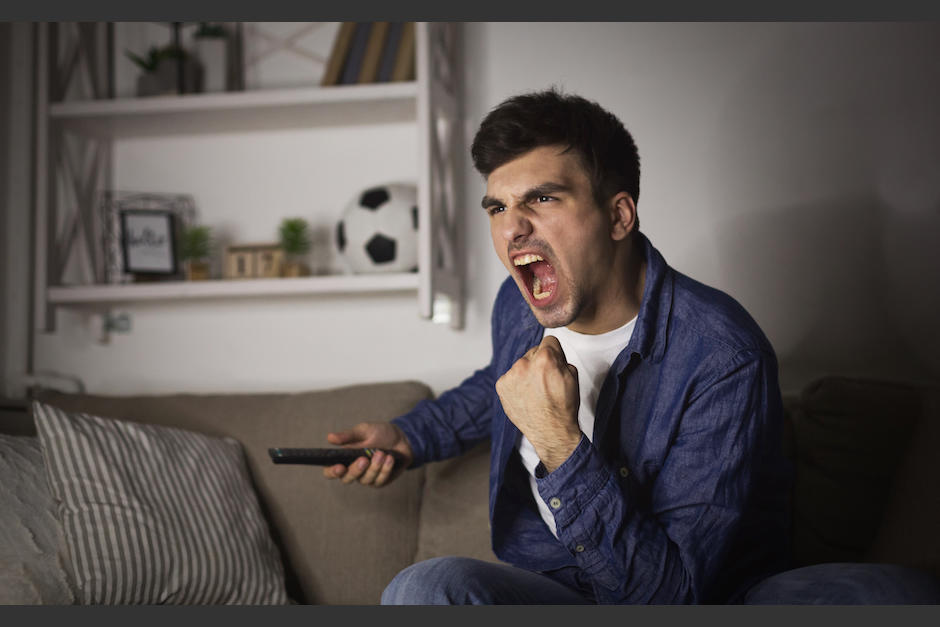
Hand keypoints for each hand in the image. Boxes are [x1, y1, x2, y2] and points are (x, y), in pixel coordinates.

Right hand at [322, 421, 413, 486]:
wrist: (400, 438)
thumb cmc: (378, 433)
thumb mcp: (363, 430)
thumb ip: (348, 436)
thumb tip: (329, 437)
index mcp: (343, 458)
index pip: (330, 471)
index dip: (332, 472)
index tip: (339, 467)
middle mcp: (353, 471)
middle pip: (347, 479)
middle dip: (356, 470)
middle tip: (364, 459)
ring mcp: (367, 478)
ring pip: (366, 480)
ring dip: (375, 467)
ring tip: (382, 453)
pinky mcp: (380, 481)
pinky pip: (380, 480)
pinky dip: (385, 469)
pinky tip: (390, 458)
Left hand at [495, 335, 580, 471]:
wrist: (550, 432)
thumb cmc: (563, 407)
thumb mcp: (572, 376)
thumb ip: (561, 357)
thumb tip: (553, 350)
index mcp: (545, 358)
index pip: (548, 341)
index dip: (554, 352)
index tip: (554, 362)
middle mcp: (524, 363)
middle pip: (533, 353)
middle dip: (539, 363)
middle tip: (545, 381)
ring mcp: (511, 375)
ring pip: (520, 365)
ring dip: (526, 373)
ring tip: (535, 392)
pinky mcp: (501, 386)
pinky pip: (510, 377)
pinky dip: (516, 384)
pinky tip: (525, 396)